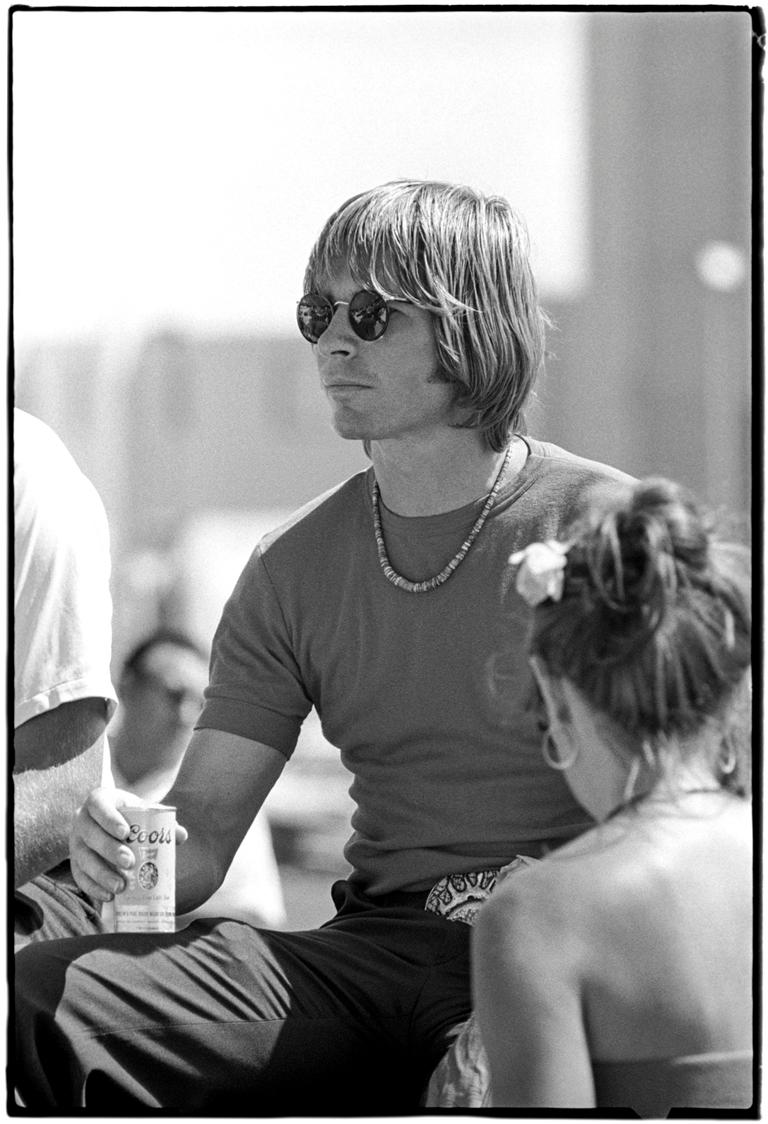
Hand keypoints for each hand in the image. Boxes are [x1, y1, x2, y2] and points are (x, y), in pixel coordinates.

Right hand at [70, 788, 187, 900]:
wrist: (109, 822)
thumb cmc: (130, 815)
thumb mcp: (143, 811)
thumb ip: (160, 820)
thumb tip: (181, 835)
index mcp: (98, 800)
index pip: (99, 806)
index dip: (110, 819)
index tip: (126, 833)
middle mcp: (81, 820)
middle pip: (91, 835)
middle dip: (109, 850)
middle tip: (129, 862)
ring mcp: (75, 842)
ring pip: (83, 858)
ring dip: (101, 874)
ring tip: (120, 887)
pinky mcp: (74, 862)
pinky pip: (79, 876)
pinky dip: (93, 887)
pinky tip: (108, 896)